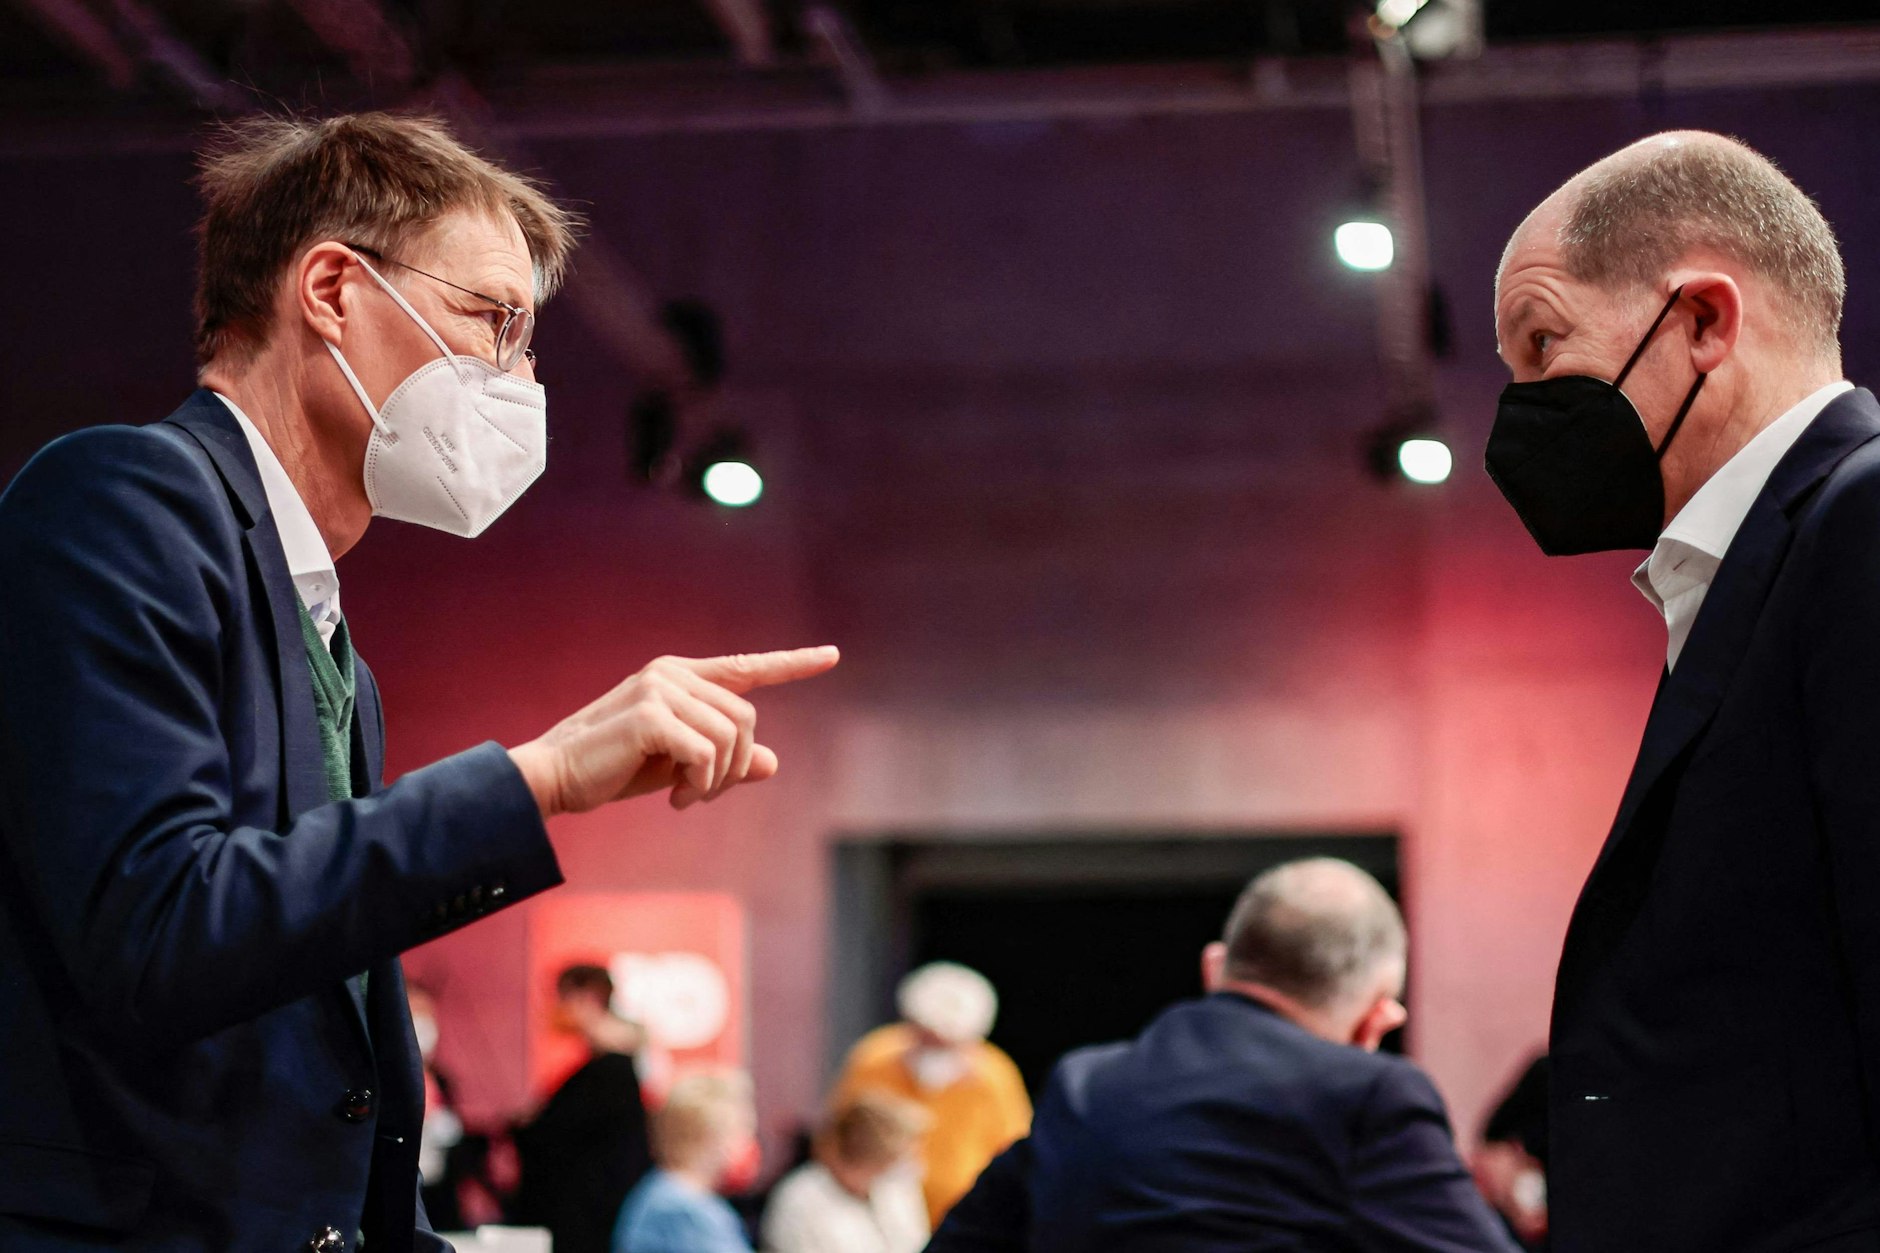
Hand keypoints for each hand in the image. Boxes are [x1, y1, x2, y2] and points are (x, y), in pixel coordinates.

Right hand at [508, 647, 838, 816]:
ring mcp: (660, 688)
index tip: (832, 656)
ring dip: (716, 780)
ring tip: (685, 796)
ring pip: (731, 737)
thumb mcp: (679, 766)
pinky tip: (675, 798)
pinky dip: (699, 783)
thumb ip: (725, 760)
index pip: (747, 667)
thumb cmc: (615, 769)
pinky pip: (706, 752)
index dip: (793, 664)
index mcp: (681, 676)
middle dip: (735, 765)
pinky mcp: (650, 713)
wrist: (554, 777)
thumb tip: (773, 763)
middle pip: (747, 717)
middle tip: (700, 794)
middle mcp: (673, 673)